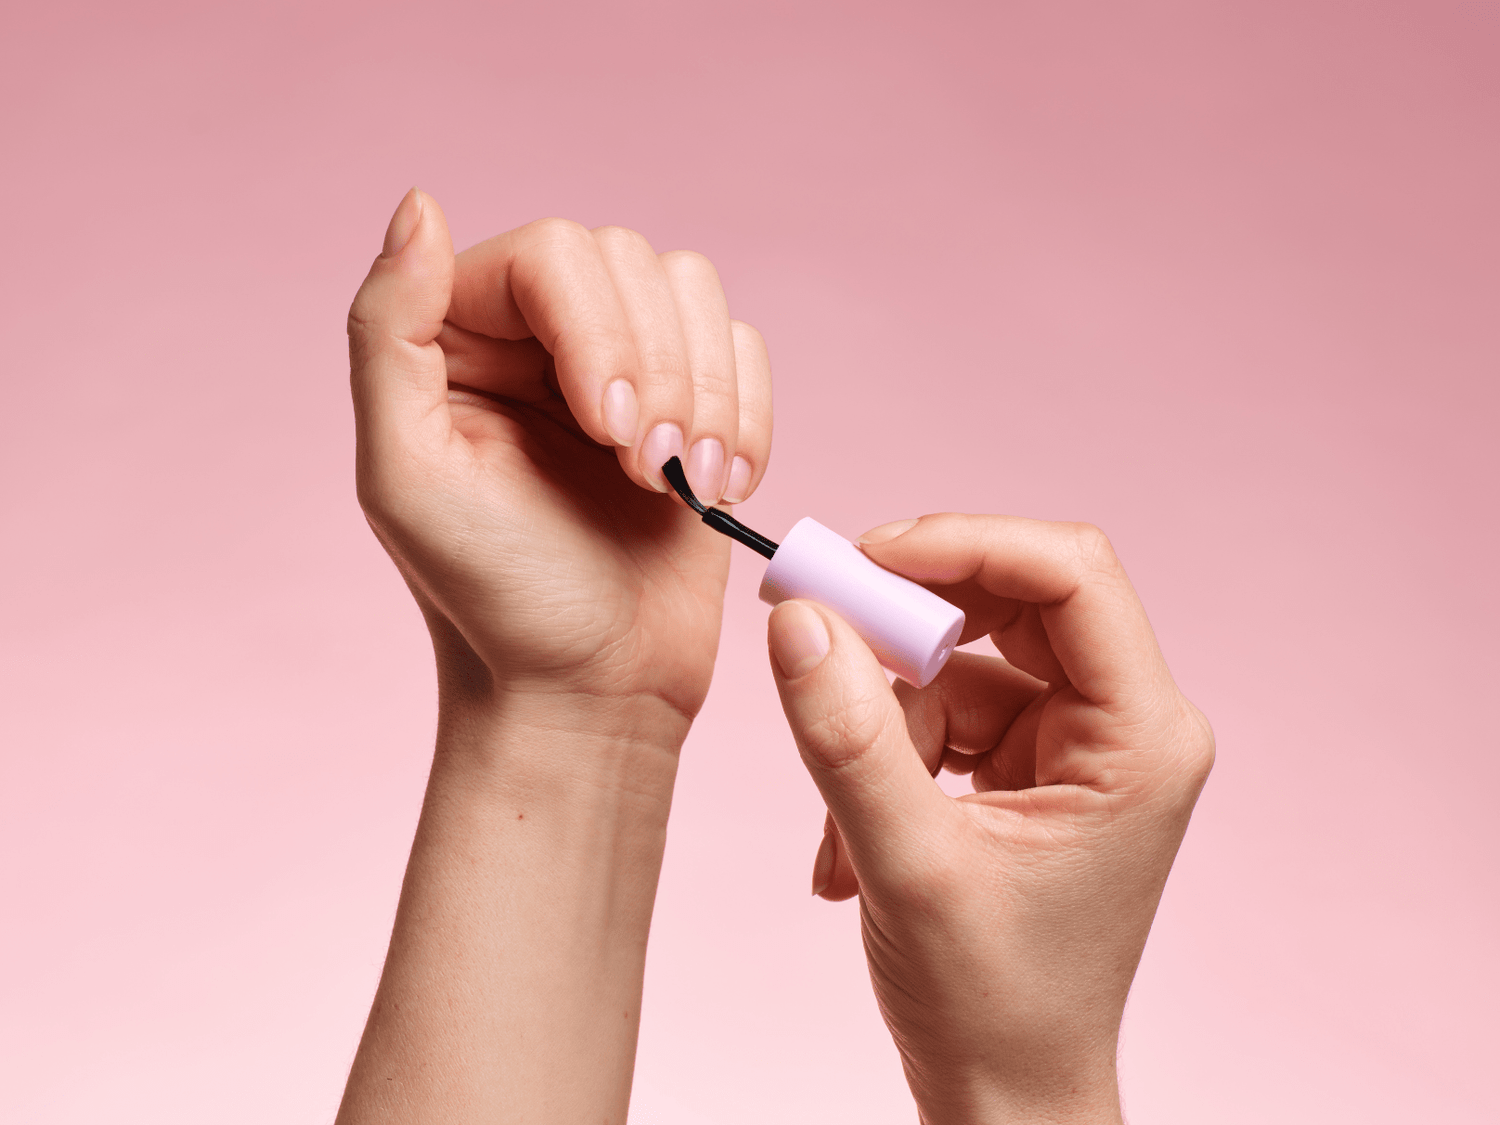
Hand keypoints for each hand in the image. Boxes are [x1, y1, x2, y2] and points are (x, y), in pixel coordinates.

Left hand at [347, 189, 771, 725]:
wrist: (591, 691)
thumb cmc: (497, 602)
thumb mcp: (405, 477)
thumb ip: (387, 333)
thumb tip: (417, 205)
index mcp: (458, 336)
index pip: (554, 254)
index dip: (600, 331)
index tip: (613, 437)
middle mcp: (538, 335)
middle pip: (633, 261)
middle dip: (660, 370)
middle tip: (646, 472)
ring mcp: (621, 366)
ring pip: (695, 291)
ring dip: (709, 393)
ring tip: (685, 483)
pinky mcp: (693, 406)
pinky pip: (744, 348)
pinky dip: (749, 414)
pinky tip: (718, 487)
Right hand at [766, 514, 1213, 1123]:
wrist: (1004, 1095)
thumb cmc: (992, 1005)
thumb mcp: (908, 865)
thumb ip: (849, 737)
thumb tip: (798, 618)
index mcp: (1141, 739)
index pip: (1071, 576)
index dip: (965, 545)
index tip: (863, 556)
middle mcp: (1122, 725)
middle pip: (1010, 603)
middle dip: (906, 625)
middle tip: (816, 633)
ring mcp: (1074, 745)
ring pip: (959, 662)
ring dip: (884, 722)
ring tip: (847, 827)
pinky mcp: (1027, 766)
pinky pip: (942, 713)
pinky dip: (885, 758)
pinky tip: (853, 848)